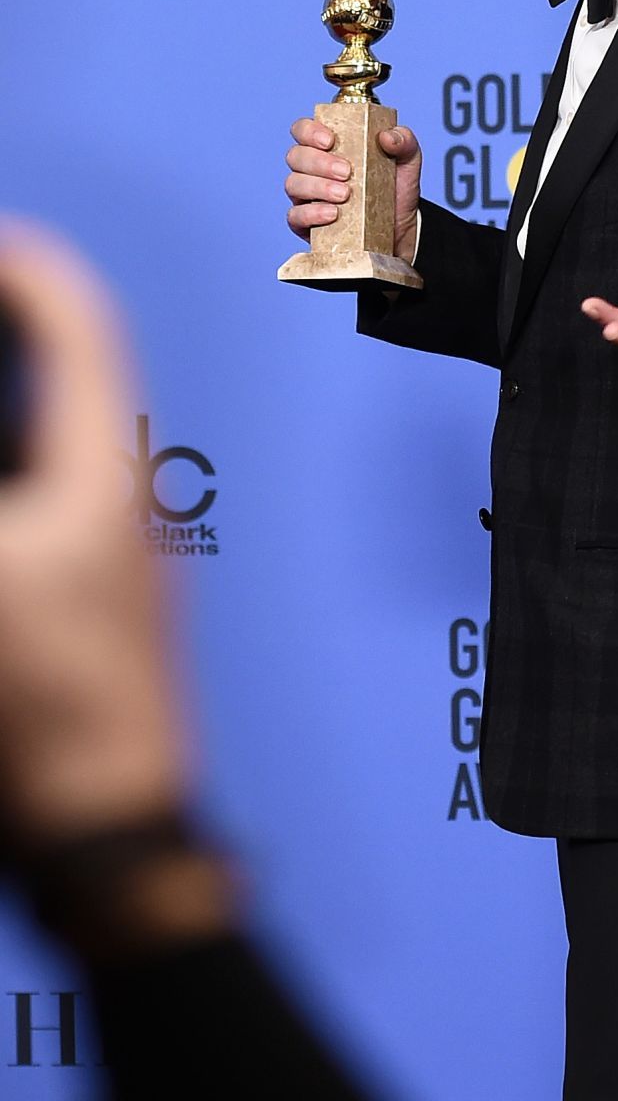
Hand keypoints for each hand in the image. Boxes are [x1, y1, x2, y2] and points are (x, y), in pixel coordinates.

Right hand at [0, 222, 185, 838]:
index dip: (33, 268)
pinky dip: (15, 457)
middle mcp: (118, 497)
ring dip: (16, 394)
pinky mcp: (89, 597)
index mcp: (102, 473)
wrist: (110, 833)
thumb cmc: (56, 720)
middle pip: (71, 373)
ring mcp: (107, 549)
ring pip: (58, 435)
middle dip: (17, 324)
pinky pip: (48, 493)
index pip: (83, 330)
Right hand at [284, 118, 422, 264]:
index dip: (310, 131)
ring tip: (345, 195)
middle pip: (296, 156)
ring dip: (318, 187)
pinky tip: (333, 214)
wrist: (400, 229)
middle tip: (347, 172)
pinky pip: (295, 216)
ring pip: (293, 184)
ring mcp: (306, 196)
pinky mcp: (306, 223)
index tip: (330, 141)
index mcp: (328, 147)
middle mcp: (312, 169)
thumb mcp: (407, 161)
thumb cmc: (395, 189)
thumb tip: (387, 136)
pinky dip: (312, 213)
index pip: (303, 129)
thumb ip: (404, 141)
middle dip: (319, 162)